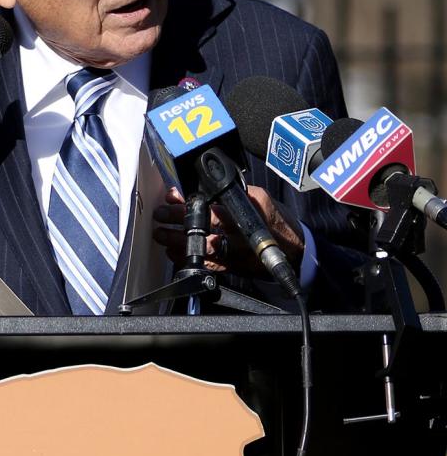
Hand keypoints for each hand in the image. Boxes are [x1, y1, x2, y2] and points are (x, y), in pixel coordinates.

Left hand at [153, 184, 303, 274]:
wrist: (295, 251)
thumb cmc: (277, 222)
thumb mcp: (261, 198)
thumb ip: (236, 193)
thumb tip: (207, 187)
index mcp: (245, 215)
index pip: (210, 208)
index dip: (188, 204)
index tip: (173, 198)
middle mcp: (237, 237)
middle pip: (201, 229)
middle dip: (177, 222)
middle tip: (160, 216)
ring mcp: (234, 255)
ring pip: (200, 249)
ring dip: (177, 243)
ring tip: (161, 236)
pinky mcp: (232, 268)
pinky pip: (206, 266)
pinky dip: (188, 260)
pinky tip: (174, 254)